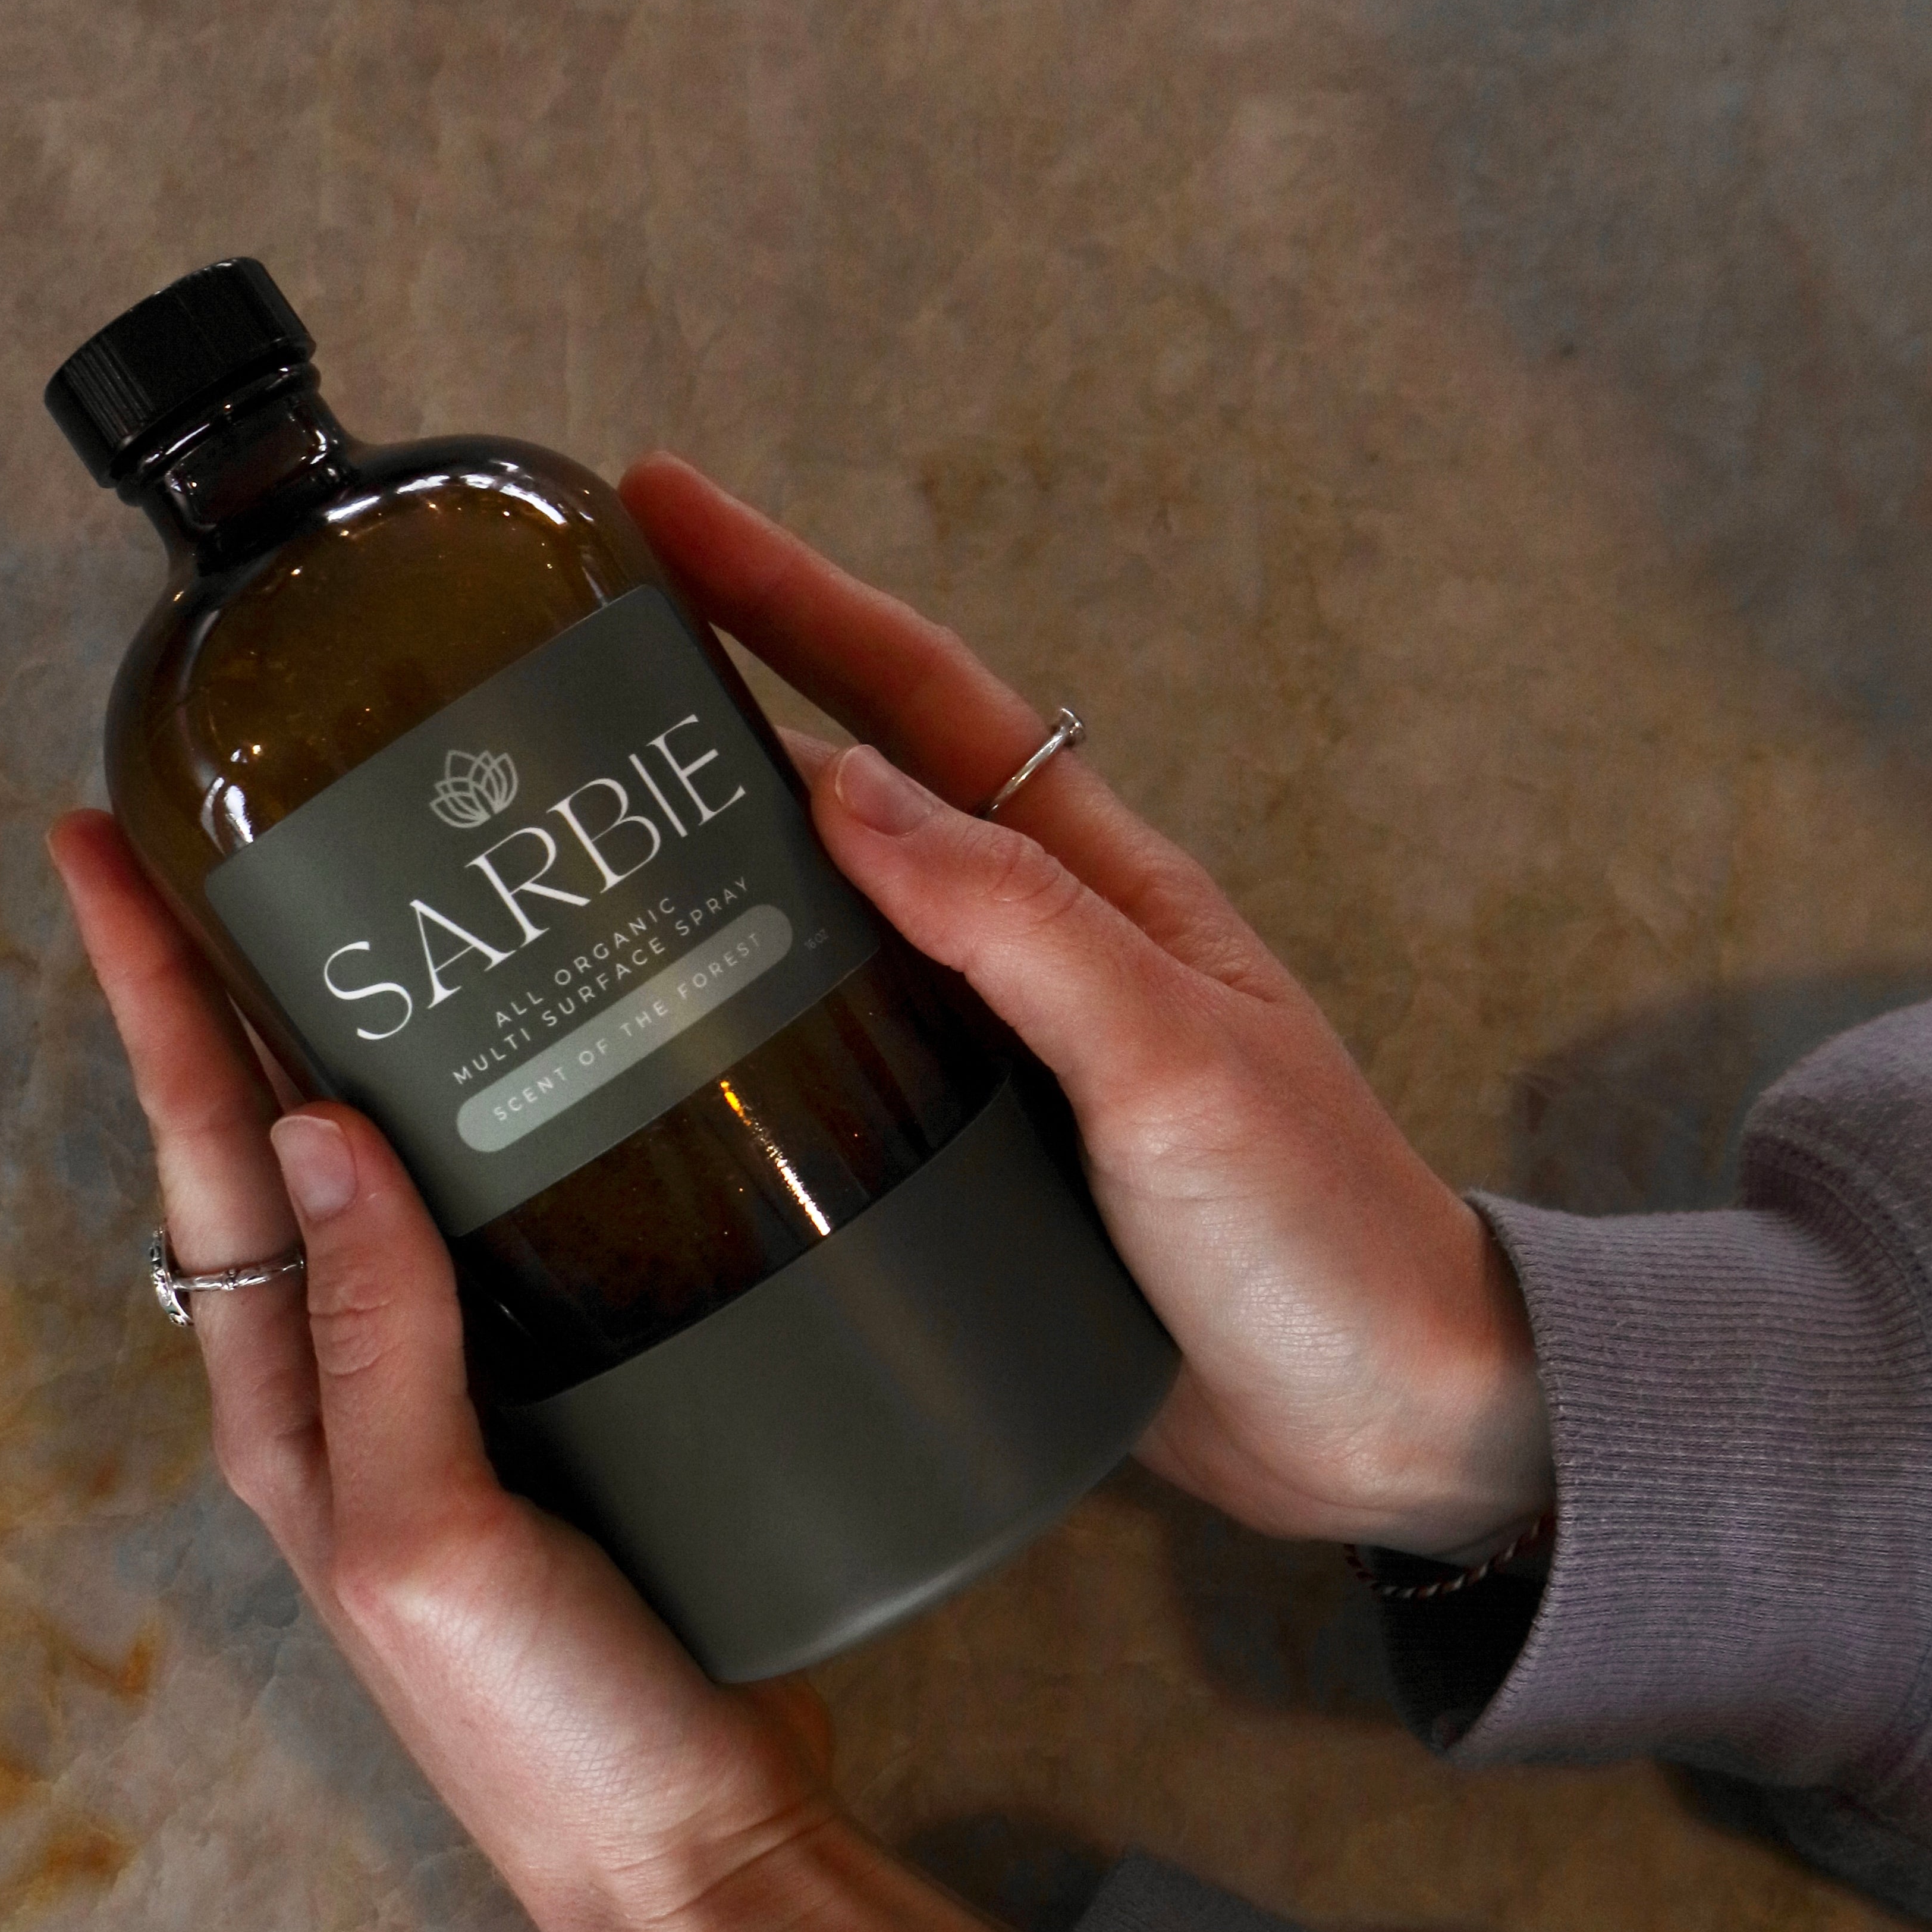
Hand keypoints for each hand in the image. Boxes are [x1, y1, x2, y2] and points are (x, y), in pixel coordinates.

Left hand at [48, 812, 1042, 1931]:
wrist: (698, 1859)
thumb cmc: (552, 1735)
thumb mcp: (440, 1545)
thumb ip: (385, 1348)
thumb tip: (324, 1130)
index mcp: (295, 1417)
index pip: (201, 1158)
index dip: (147, 996)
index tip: (93, 844)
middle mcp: (356, 1388)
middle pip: (266, 1140)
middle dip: (225, 978)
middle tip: (232, 820)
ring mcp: (463, 1392)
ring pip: (384, 1172)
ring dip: (361, 1030)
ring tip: (382, 895)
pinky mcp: (574, 1402)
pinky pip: (508, 1231)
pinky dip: (504, 1125)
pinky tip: (562, 1063)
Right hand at [619, 458, 1553, 1560]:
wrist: (1385, 1425)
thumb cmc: (1317, 1232)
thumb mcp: (1173, 1064)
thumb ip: (1021, 929)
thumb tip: (841, 787)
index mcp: (1099, 888)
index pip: (917, 697)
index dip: (785, 594)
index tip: (656, 506)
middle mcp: (1036, 958)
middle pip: (847, 798)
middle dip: (710, 717)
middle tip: (546, 682)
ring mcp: (995, 1068)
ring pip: (819, 942)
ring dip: (701, 886)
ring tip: (549, 860)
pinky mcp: (967, 1182)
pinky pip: (827, 1085)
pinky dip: (735, 1052)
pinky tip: (641, 1073)